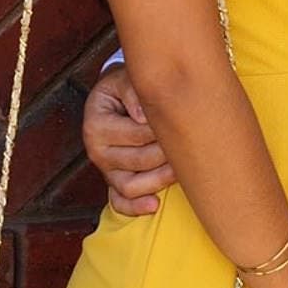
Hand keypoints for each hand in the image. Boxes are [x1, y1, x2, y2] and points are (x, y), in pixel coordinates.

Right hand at [83, 65, 174, 215]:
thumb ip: (134, 92)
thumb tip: (143, 116)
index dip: (162, 130)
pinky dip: (136, 207)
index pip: (136, 134)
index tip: (183, 121)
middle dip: (167, 153)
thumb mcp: (126, 79)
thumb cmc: (127, 87)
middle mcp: (97, 151)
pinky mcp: (113, 183)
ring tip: (181, 169)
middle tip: (190, 143)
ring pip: (132, 186)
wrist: (119, 96)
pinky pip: (120, 203)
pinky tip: (155, 205)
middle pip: (138, 161)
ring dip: (159, 179)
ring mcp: (105, 170)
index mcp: (96, 125)